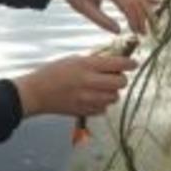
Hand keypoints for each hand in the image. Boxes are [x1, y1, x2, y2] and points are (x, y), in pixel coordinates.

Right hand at [12, 55, 137, 116]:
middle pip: (121, 83)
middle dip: (121, 79)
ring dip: (111, 92)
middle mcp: (89, 82)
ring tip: (100, 88)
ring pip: (114, 97)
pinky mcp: (85, 111)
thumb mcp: (75, 59)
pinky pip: (104, 109)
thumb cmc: (54, 72)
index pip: (118, 64)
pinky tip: (92, 98)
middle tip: (114, 76)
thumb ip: (95, 62)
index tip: (133, 63)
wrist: (36, 93)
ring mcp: (88, 99)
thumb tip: (115, 63)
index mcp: (86, 65)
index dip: (130, 63)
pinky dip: (102, 104)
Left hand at [40, 0, 150, 34]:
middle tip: (144, 33)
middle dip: (142, 17)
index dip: (134, 18)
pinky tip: (157, 2)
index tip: (137, 32)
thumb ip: (101, 20)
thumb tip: (118, 31)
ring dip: (146, 9)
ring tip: (150, 25)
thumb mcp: (84, 10)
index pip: (126, 3)